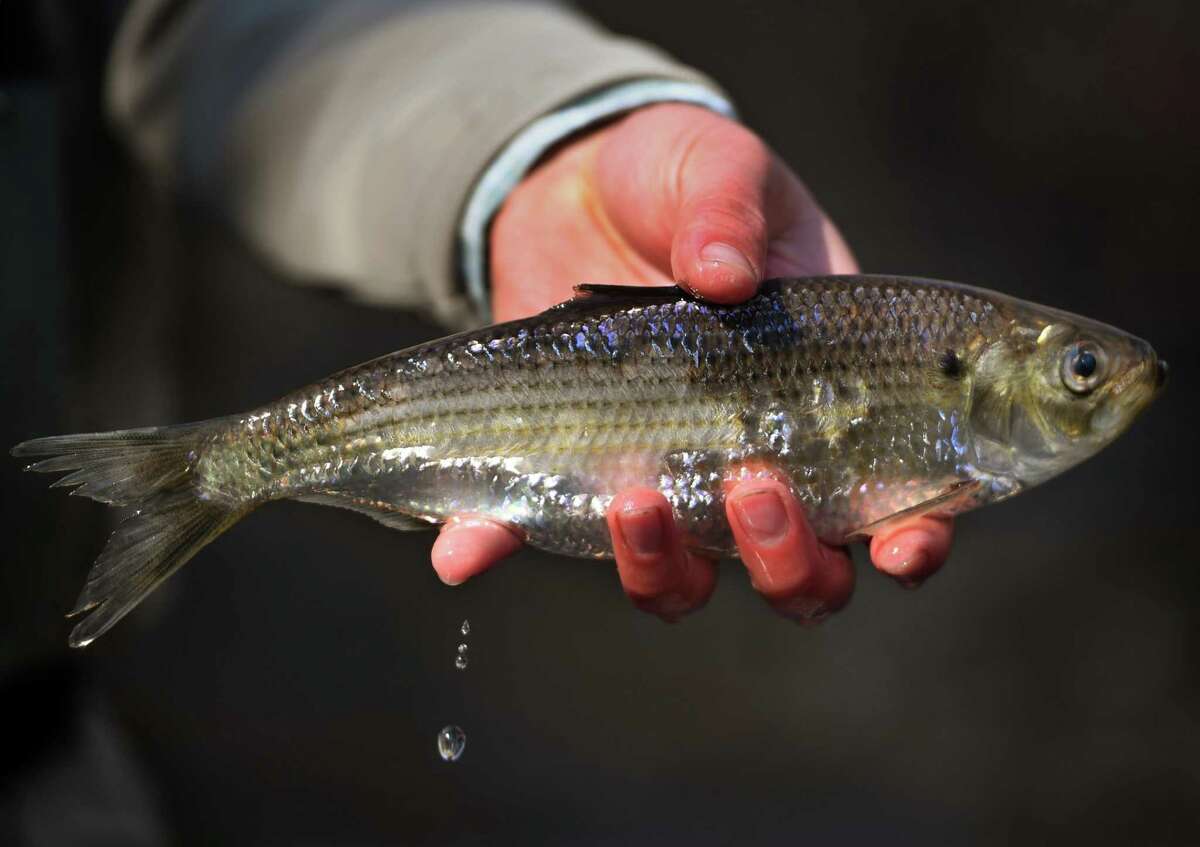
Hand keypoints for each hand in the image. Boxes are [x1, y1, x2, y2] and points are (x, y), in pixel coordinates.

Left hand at [431, 104, 953, 619]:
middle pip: (796, 573)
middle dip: (786, 560)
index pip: (889, 498)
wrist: (577, 184)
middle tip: (753, 483)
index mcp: (822, 395)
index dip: (910, 538)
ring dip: (663, 568)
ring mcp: (660, 475)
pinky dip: (498, 547)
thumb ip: (728, 209)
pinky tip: (465, 550)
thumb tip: (720, 274)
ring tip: (632, 501)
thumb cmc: (679, 178)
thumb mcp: (717, 168)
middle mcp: (750, 458)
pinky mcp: (568, 465)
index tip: (901, 546)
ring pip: (684, 581)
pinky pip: (535, 529)